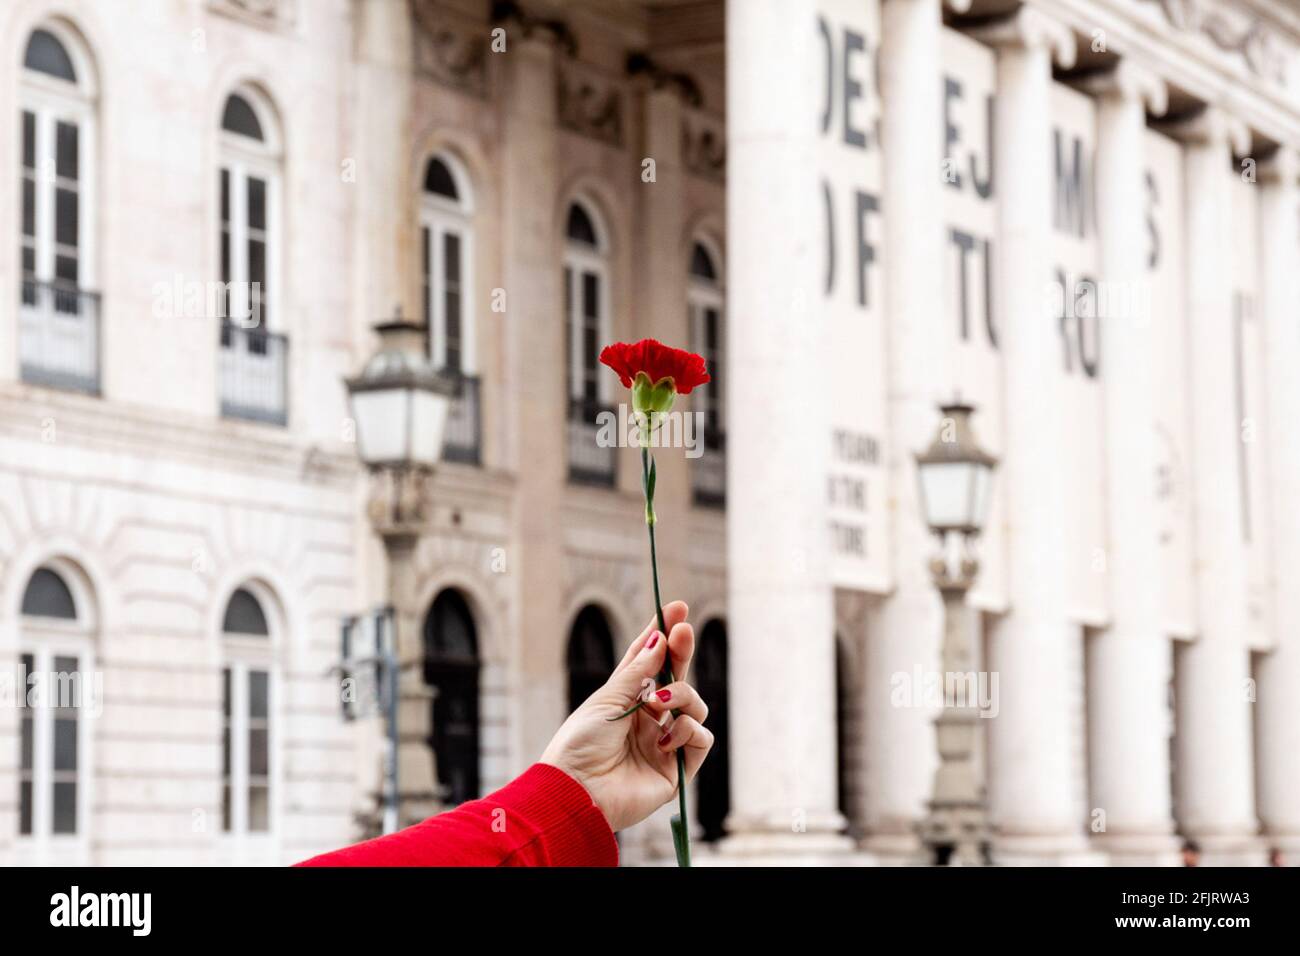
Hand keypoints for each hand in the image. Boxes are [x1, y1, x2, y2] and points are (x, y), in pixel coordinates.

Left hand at [540, 601, 712, 832]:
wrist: (577, 789)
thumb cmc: (580, 744)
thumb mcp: (608, 698)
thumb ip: (638, 671)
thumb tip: (660, 638)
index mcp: (626, 700)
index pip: (650, 662)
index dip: (663, 635)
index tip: (675, 608)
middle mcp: (648, 718)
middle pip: (677, 678)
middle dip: (682, 652)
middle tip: (683, 629)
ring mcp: (664, 742)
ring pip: (695, 707)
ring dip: (683, 697)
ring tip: (659, 704)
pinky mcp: (677, 769)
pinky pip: (701, 739)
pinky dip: (688, 732)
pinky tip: (665, 739)